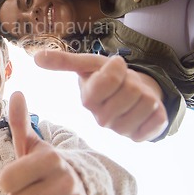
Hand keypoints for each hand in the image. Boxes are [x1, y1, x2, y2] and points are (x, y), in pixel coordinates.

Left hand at [0, 92, 95, 194]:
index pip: (7, 181)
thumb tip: (16, 92)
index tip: (19, 177)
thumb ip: (19, 121)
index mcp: (51, 157)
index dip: (8, 182)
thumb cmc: (44, 168)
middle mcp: (68, 180)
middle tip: (32, 194)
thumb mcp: (30, 144)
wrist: (80, 188)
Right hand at [34, 51, 167, 141]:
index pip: (111, 79)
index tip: (116, 65)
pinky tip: (144, 110)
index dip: (117, 68)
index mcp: (88, 100)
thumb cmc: (105, 77)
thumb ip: (64, 61)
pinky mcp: (140, 137)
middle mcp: (101, 118)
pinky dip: (157, 110)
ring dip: (147, 94)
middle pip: (132, 91)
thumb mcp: (89, 63)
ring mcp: (121, 130)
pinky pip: (157, 119)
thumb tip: (35, 57)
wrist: (126, 93)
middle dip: (133, 81)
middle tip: (125, 83)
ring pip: (148, 102)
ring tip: (134, 95)